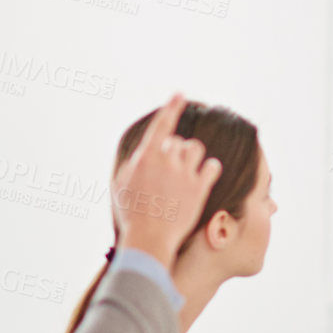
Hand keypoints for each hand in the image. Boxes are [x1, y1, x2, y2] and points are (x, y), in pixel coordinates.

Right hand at [112, 94, 221, 267]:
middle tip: (168, 173)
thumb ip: (133, 164)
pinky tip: (204, 176)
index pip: (162, 124)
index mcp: (146, 157)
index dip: (172, 107)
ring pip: (196, 149)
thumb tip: (144, 153)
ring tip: (185, 172)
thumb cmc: (131, 214)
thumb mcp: (121, 185)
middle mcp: (166, 160)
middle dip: (174, 152)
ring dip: (192, 157)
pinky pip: (212, 166)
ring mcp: (184, 174)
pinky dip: (209, 169)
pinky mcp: (200, 188)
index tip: (180, 93)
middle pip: (177, 142)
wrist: (149, 239)